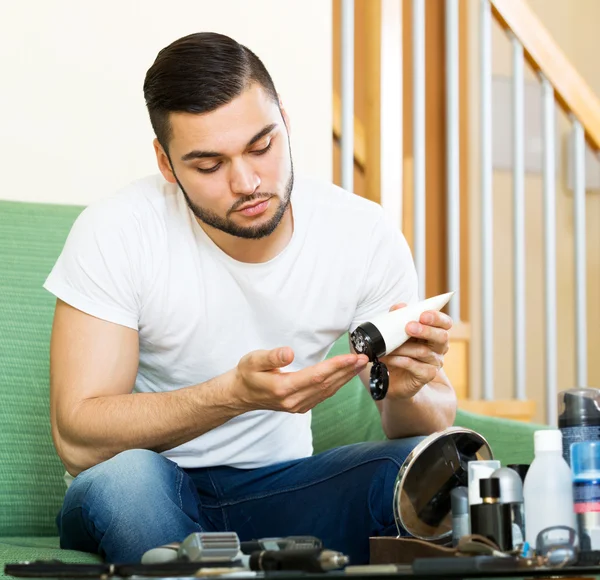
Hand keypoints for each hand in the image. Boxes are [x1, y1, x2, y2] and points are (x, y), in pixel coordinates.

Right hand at [235, 347, 368, 413]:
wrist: (240, 395)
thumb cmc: (247, 374)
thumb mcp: (253, 360)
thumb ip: (271, 357)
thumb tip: (288, 352)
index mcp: (283, 388)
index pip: (316, 376)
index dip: (336, 366)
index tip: (352, 356)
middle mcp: (293, 401)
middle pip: (327, 384)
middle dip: (347, 370)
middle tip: (364, 358)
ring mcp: (298, 406)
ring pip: (328, 391)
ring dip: (345, 377)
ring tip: (359, 364)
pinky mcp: (301, 406)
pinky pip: (323, 395)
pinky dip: (337, 384)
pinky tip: (345, 375)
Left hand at [379, 303, 452, 398]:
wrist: (389, 376)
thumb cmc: (396, 350)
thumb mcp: (395, 332)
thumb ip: (398, 317)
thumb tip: (400, 306)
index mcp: (434, 332)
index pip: (445, 323)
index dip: (437, 318)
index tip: (423, 315)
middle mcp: (438, 347)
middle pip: (442, 337)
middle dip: (426, 330)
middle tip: (409, 327)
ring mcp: (434, 362)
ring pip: (424, 352)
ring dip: (404, 347)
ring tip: (388, 347)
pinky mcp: (426, 376)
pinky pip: (416, 367)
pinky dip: (400, 361)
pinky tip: (389, 359)